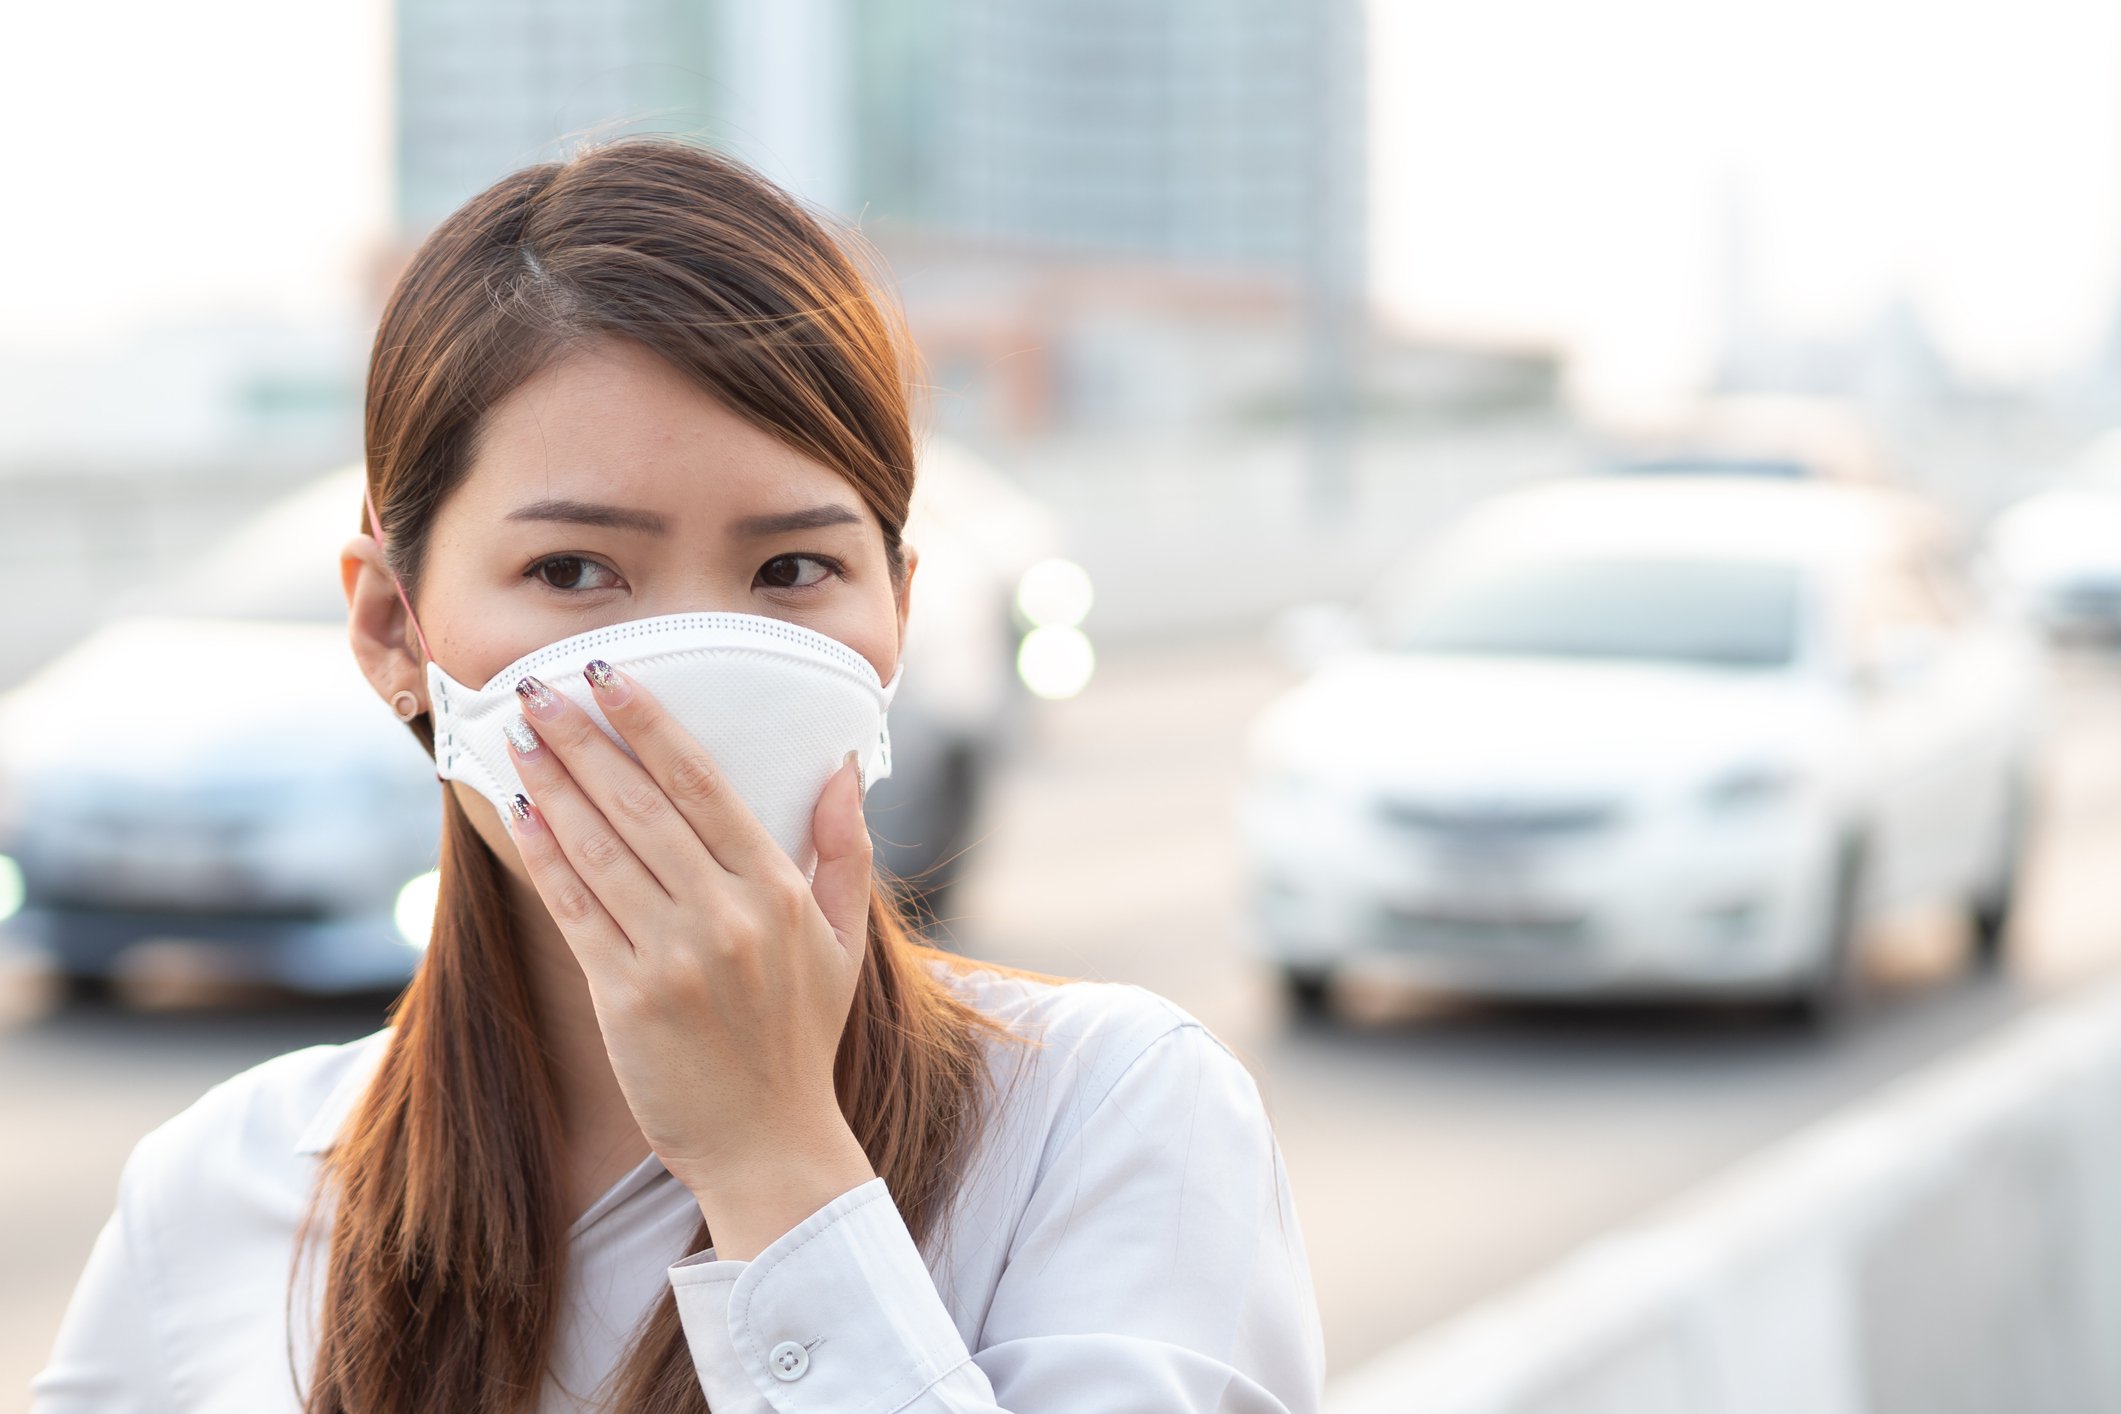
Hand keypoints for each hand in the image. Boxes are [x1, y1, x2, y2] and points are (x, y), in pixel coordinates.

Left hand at [499, 660, 877, 1256]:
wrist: (770, 1144)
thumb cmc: (802, 1038)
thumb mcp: (843, 941)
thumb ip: (844, 849)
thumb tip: (840, 767)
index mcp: (780, 892)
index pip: (703, 786)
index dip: (649, 724)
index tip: (608, 675)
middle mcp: (726, 915)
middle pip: (640, 805)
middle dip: (583, 739)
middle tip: (537, 688)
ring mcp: (673, 958)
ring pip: (599, 849)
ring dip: (552, 785)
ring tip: (518, 736)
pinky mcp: (626, 1000)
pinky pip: (575, 910)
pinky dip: (545, 856)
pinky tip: (520, 813)